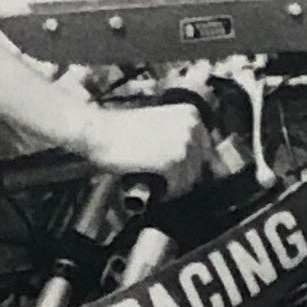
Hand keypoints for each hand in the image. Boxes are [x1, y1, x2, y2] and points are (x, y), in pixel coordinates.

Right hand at [79, 103, 211, 198]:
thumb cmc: (122, 131)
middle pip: (199, 167)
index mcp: (191, 114)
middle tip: (159, 177)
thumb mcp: (159, 125)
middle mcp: (193, 127)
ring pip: (189, 180)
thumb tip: (204, 165)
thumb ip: (179, 138)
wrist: (99, 132)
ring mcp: (185, 145)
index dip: (191, 166)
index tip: (177, 171)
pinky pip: (177, 188)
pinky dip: (165, 192)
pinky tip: (150, 183)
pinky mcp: (173, 163)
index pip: (207, 151)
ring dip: (172, 186)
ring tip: (152, 179)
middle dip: (182, 176)